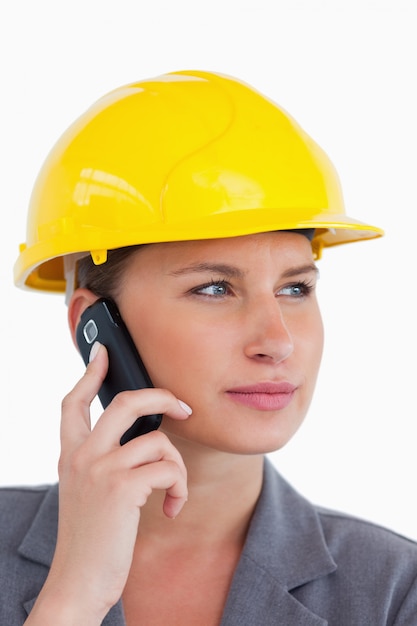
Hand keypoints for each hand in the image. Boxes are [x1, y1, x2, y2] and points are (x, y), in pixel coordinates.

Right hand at [26, 342, 190, 624]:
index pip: (73, 403)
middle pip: (125, 402)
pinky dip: (179, 488)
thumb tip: (142, 439)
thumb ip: (102, 462)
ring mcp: (100, 469)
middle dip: (162, 397)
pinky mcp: (121, 488)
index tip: (103, 353)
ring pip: (158, 440)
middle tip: (184, 407)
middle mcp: (82, 456)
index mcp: (71, 455)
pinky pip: (168, 468)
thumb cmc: (91, 538)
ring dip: (177, 467)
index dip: (90, 374)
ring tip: (172, 492)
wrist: (79, 581)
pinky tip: (171, 508)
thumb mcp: (87, 492)